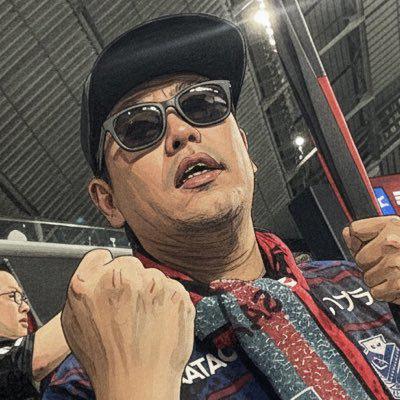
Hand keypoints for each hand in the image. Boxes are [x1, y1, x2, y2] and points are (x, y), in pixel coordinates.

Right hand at [61, 249, 194, 399]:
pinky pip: (171, 287)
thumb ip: (82, 290)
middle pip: (128, 265)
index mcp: (90, 284)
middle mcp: (121, 279)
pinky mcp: (175, 293)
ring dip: (150, 291)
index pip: (99, 257)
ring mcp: (152, 284)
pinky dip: (168, 300)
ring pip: (152, 275)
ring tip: (145, 319)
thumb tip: (94, 270)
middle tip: (129, 308)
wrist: (138, 384)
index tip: (111, 277)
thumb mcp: (74, 324)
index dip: (105, 268)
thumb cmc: (105, 361)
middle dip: (129, 281)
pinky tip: (159, 320)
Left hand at [343, 216, 399, 303]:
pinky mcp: (397, 284)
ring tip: (399, 274)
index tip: (367, 245)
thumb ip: (370, 233)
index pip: (354, 230)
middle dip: (371, 263)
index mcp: (391, 225)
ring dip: (380, 279)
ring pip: (366, 276)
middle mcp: (390, 241)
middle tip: (392, 263)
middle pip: (359, 257)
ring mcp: (394, 264)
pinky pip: (376, 291)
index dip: (359, 240)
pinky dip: (387, 292)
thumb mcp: (398, 232)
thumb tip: (347, 233)